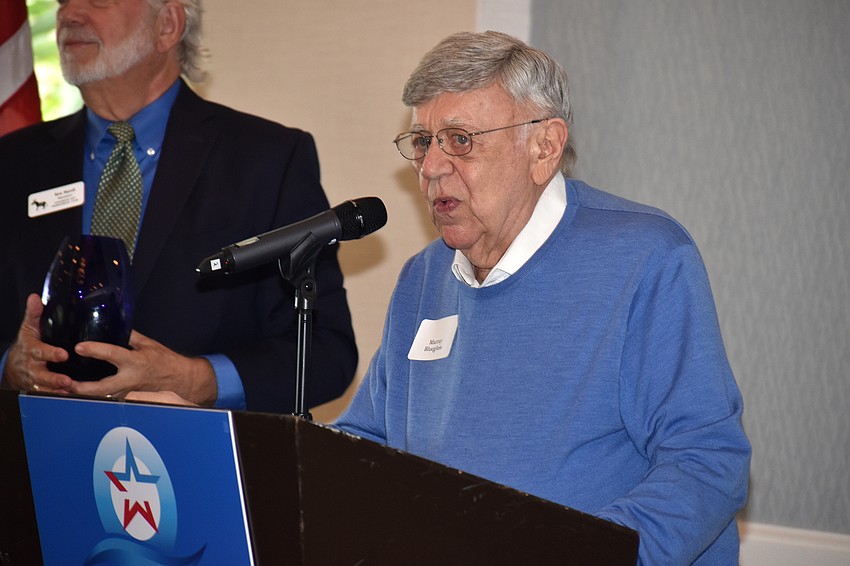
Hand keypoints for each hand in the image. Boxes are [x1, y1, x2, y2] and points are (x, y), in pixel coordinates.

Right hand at [1, 294, 72, 393]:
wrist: (14, 365)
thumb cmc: (27, 344)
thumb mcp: (29, 328)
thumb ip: (34, 314)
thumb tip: (36, 297)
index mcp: (32, 350)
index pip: (40, 352)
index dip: (51, 354)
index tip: (63, 355)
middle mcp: (33, 367)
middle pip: (41, 375)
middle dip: (52, 379)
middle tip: (66, 381)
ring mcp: (35, 380)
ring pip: (44, 388)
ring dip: (56, 391)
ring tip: (69, 392)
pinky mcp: (39, 389)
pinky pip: (47, 395)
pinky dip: (57, 397)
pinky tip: (69, 398)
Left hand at [71, 330, 217, 405]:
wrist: (181, 379)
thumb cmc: (166, 361)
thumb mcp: (149, 344)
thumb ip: (129, 336)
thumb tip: (113, 326)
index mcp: (135, 362)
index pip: (112, 355)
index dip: (94, 350)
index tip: (79, 347)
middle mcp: (130, 379)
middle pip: (101, 388)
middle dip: (81, 387)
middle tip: (65, 383)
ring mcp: (128, 391)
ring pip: (102, 395)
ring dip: (85, 393)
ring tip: (65, 388)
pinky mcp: (128, 397)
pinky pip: (109, 396)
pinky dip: (95, 394)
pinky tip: (83, 391)